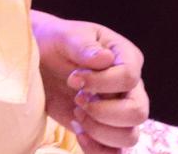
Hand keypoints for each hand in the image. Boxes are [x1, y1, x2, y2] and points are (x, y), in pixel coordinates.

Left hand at [31, 11, 148, 152]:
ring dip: (99, 130)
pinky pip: (115, 153)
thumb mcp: (64, 35)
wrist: (39, 62)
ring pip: (129, 137)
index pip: (129, 77)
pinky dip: (97, 149)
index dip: (101, 82)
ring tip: (76, 113)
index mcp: (126, 56)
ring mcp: (120, 111)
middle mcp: (130, 87)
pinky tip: (78, 132)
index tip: (72, 79)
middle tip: (77, 99)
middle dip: (103, 111)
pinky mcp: (106, 130)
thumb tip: (105, 59)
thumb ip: (84, 45)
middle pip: (138, 112)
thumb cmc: (55, 43)